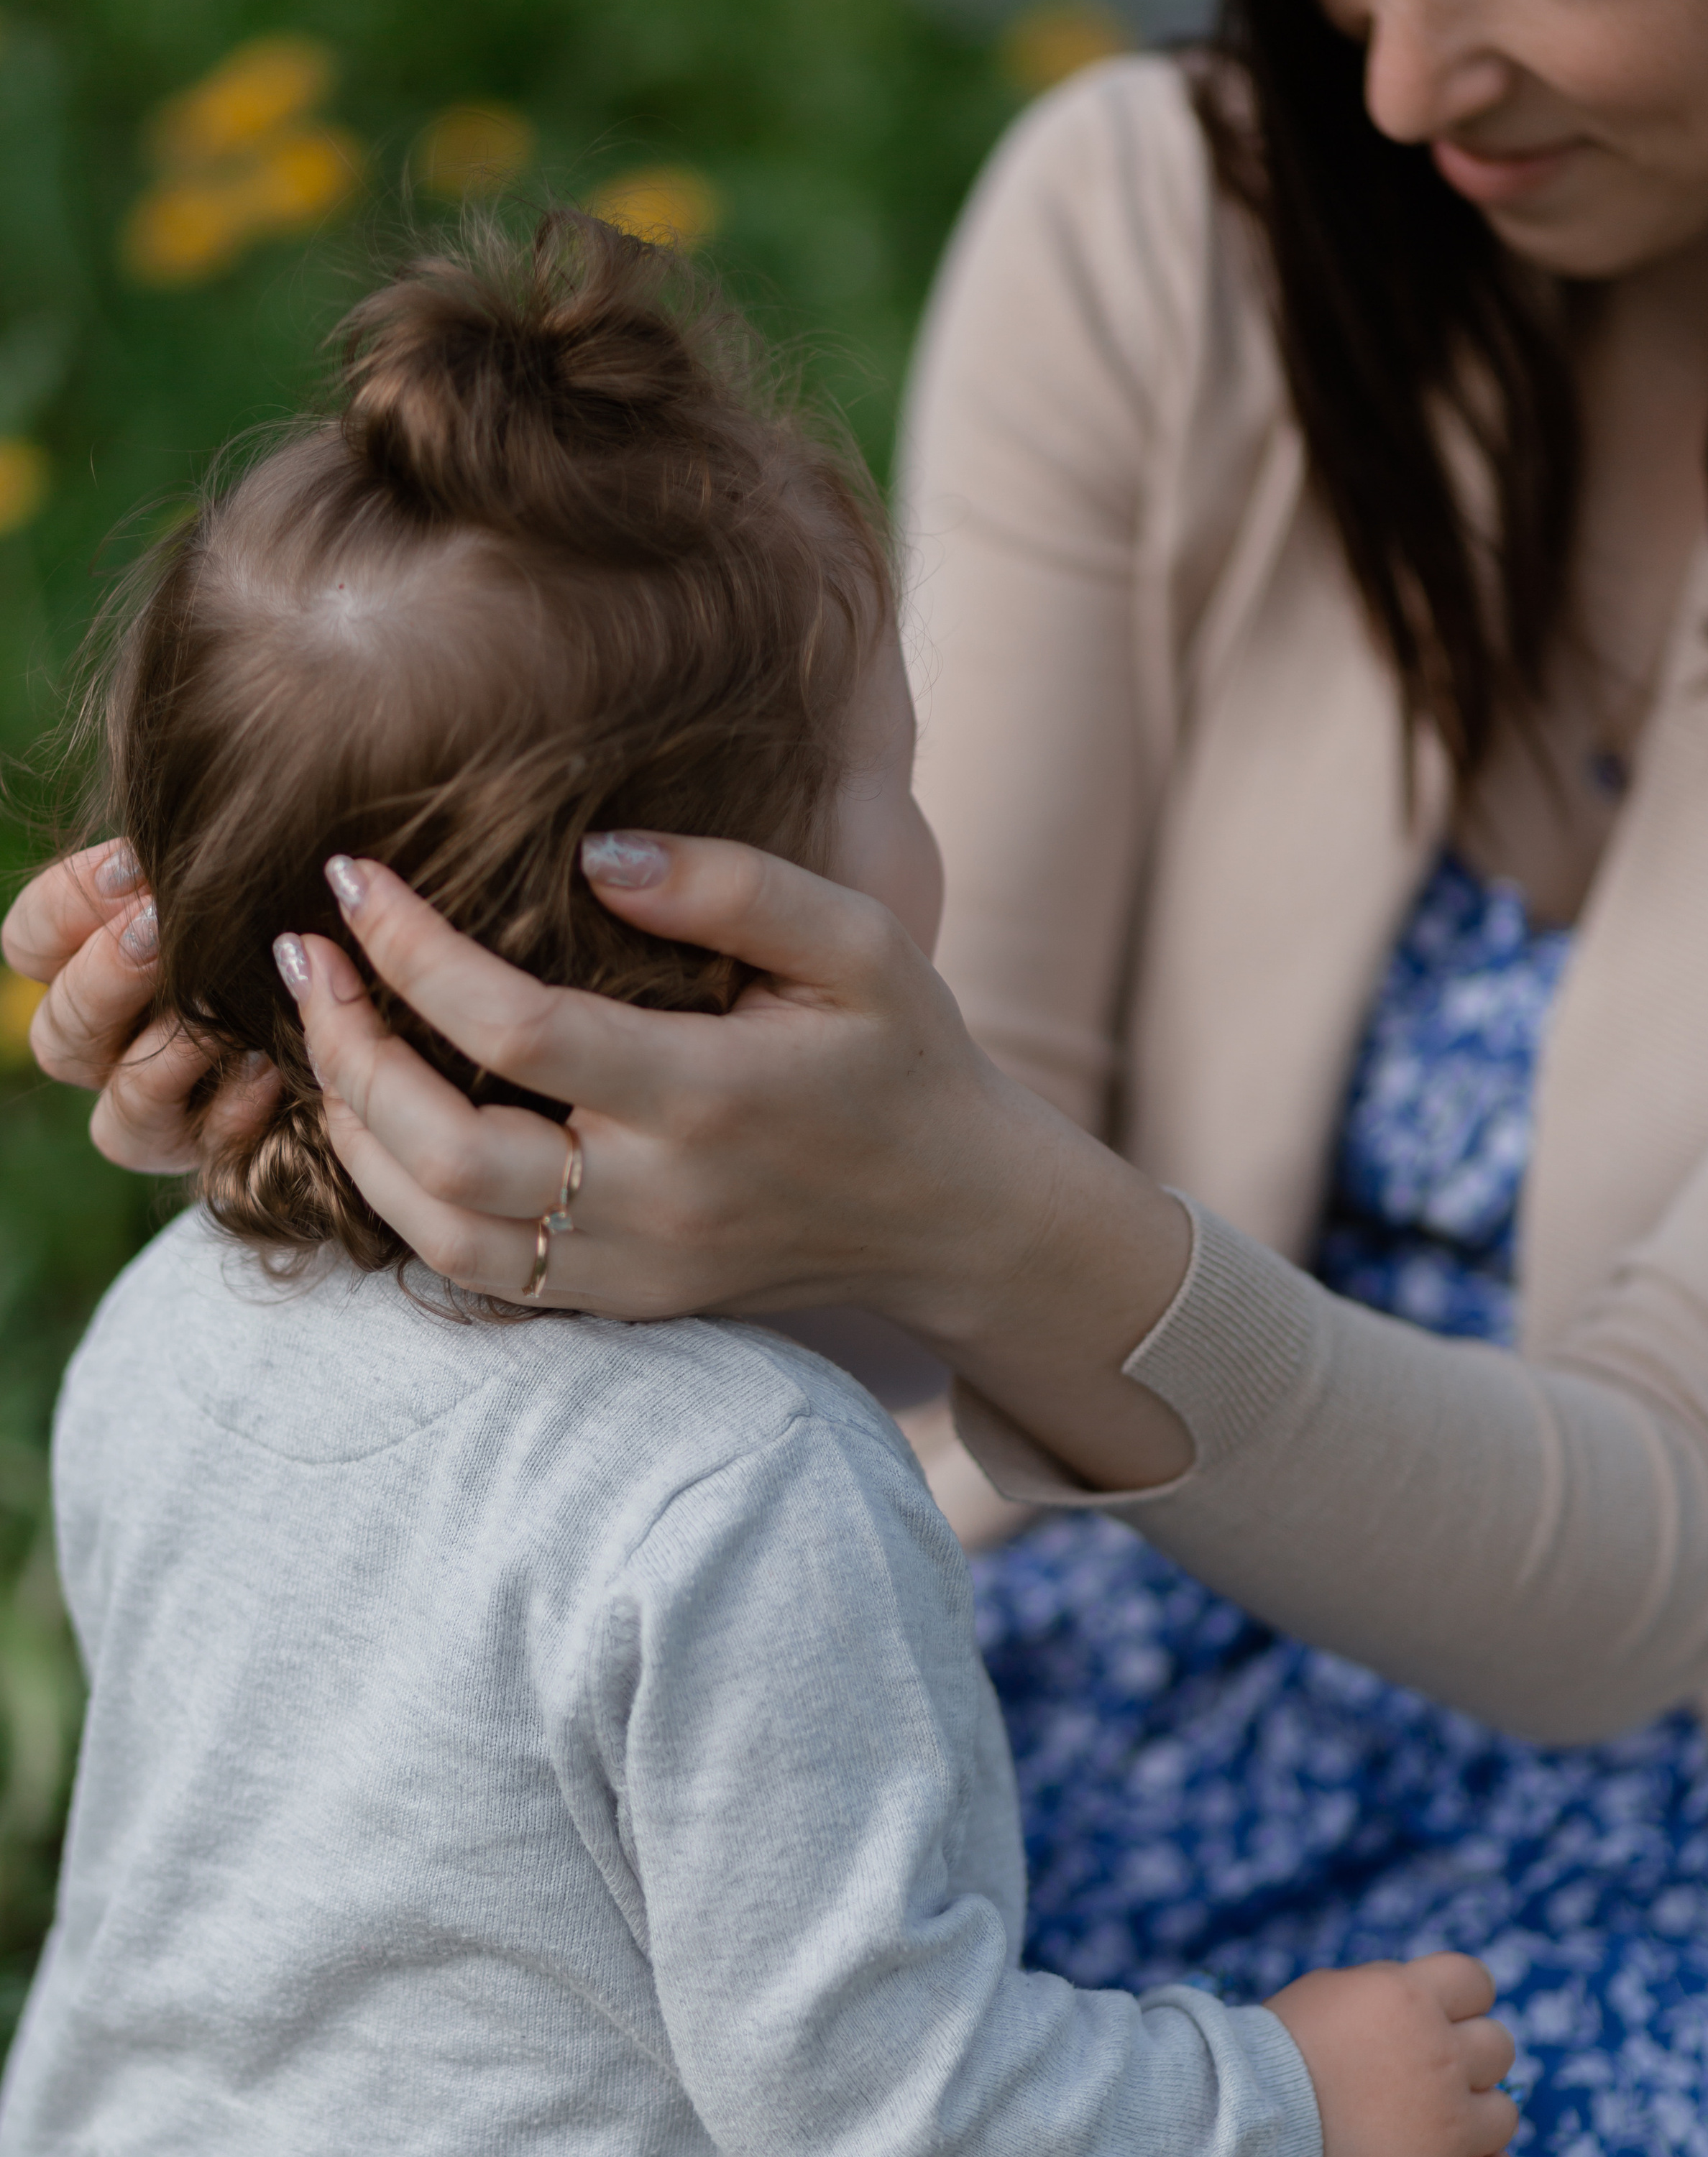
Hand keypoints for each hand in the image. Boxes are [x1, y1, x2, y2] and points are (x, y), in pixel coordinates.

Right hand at [2, 842, 277, 1171]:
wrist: (369, 1000)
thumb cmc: (289, 911)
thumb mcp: (235, 878)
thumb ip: (188, 867)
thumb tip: (158, 844)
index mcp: (90, 976)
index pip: (30, 947)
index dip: (66, 908)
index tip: (132, 868)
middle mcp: (111, 1054)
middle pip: (58, 1035)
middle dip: (106, 977)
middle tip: (160, 930)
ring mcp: (161, 1114)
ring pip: (117, 1107)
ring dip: (162, 1051)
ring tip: (216, 1003)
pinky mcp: (219, 1151)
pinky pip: (202, 1143)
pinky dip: (234, 1101)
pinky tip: (269, 1060)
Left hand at [287, 838, 1194, 1490]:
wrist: (955, 1213)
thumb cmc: (903, 1056)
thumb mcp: (860, 940)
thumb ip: (735, 885)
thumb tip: (592, 851)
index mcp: (711, 1097)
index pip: (515, 1030)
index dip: (412, 950)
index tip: (351, 875)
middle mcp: (659, 1199)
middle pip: (446, 1150)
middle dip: (348, 1049)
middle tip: (303, 957)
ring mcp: (635, 1268)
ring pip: (438, 1232)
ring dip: (353, 1134)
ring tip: (322, 1040)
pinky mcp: (624, 1304)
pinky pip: (475, 1276)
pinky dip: (399, 1204)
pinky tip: (375, 1125)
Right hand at [1264, 1953, 1524, 2156]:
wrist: (1240, 2127)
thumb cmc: (1275, 2053)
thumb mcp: (1332, 1990)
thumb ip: (1391, 1990)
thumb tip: (1432, 2000)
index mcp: (1411, 1998)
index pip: (1477, 1981)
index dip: (1460, 2001)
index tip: (1436, 2021)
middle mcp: (1440, 2058)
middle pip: (1499, 2047)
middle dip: (1467, 2059)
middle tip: (1421, 2079)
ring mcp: (1448, 2128)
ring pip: (1505, 2116)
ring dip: (1475, 2120)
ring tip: (1428, 2128)